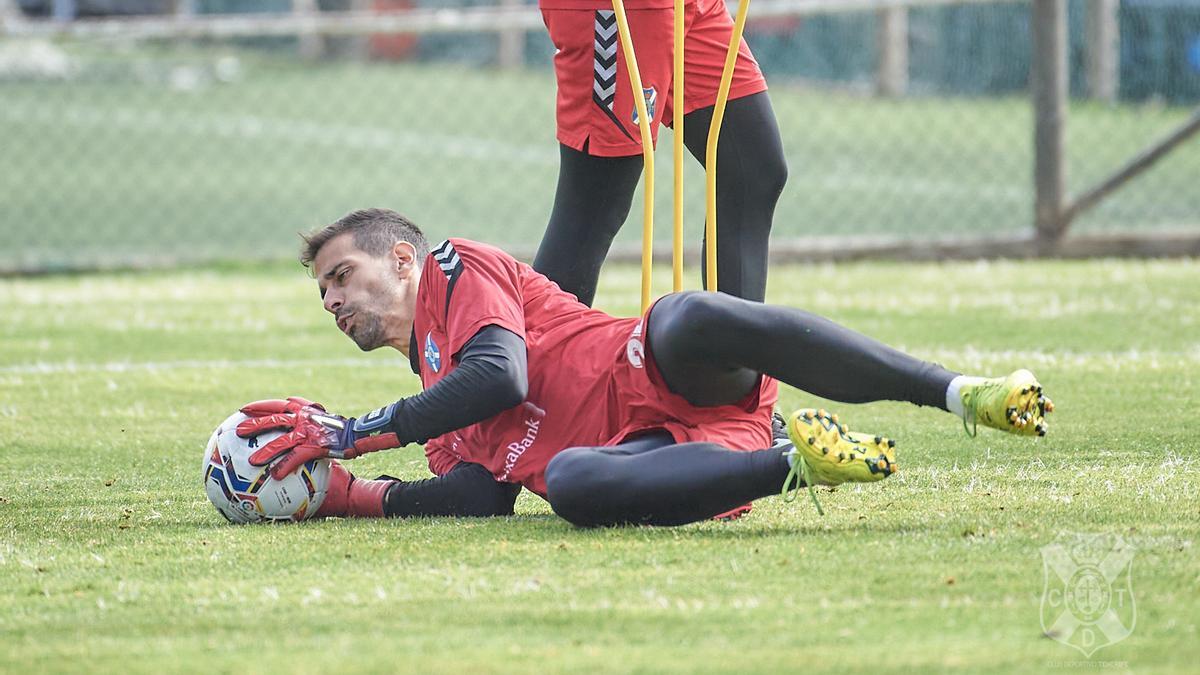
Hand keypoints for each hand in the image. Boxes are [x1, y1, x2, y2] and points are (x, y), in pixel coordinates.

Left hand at [235, 397, 400, 477]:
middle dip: (254, 425)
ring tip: (252, 462)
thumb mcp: (320, 417)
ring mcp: (308, 432)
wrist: (358, 433)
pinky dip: (285, 466)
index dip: (259, 406)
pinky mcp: (316, 446)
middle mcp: (303, 418)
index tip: (243, 409)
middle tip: (238, 431)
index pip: (276, 404)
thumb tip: (291, 416)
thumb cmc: (340, 427)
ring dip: (266, 452)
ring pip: (282, 441)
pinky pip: (296, 458)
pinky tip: (275, 476)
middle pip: (274, 420)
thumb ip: (305, 416)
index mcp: (302, 410)